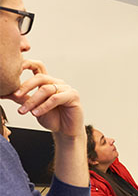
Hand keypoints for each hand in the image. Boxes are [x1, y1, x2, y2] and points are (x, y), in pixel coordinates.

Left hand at [1, 60, 87, 186]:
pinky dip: (44, 106)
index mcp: (48, 83)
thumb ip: (22, 99)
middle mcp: (57, 83)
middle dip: (25, 86)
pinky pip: (55, 98)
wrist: (65, 131)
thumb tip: (5, 93)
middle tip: (15, 96)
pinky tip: (36, 113)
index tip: (15, 69)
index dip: (27, 64)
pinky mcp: (73, 96)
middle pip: (40, 77)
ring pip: (46, 89)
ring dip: (32, 101)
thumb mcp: (33, 108)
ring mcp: (66, 89)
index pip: (37, 67)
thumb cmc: (52, 118)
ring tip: (24, 111)